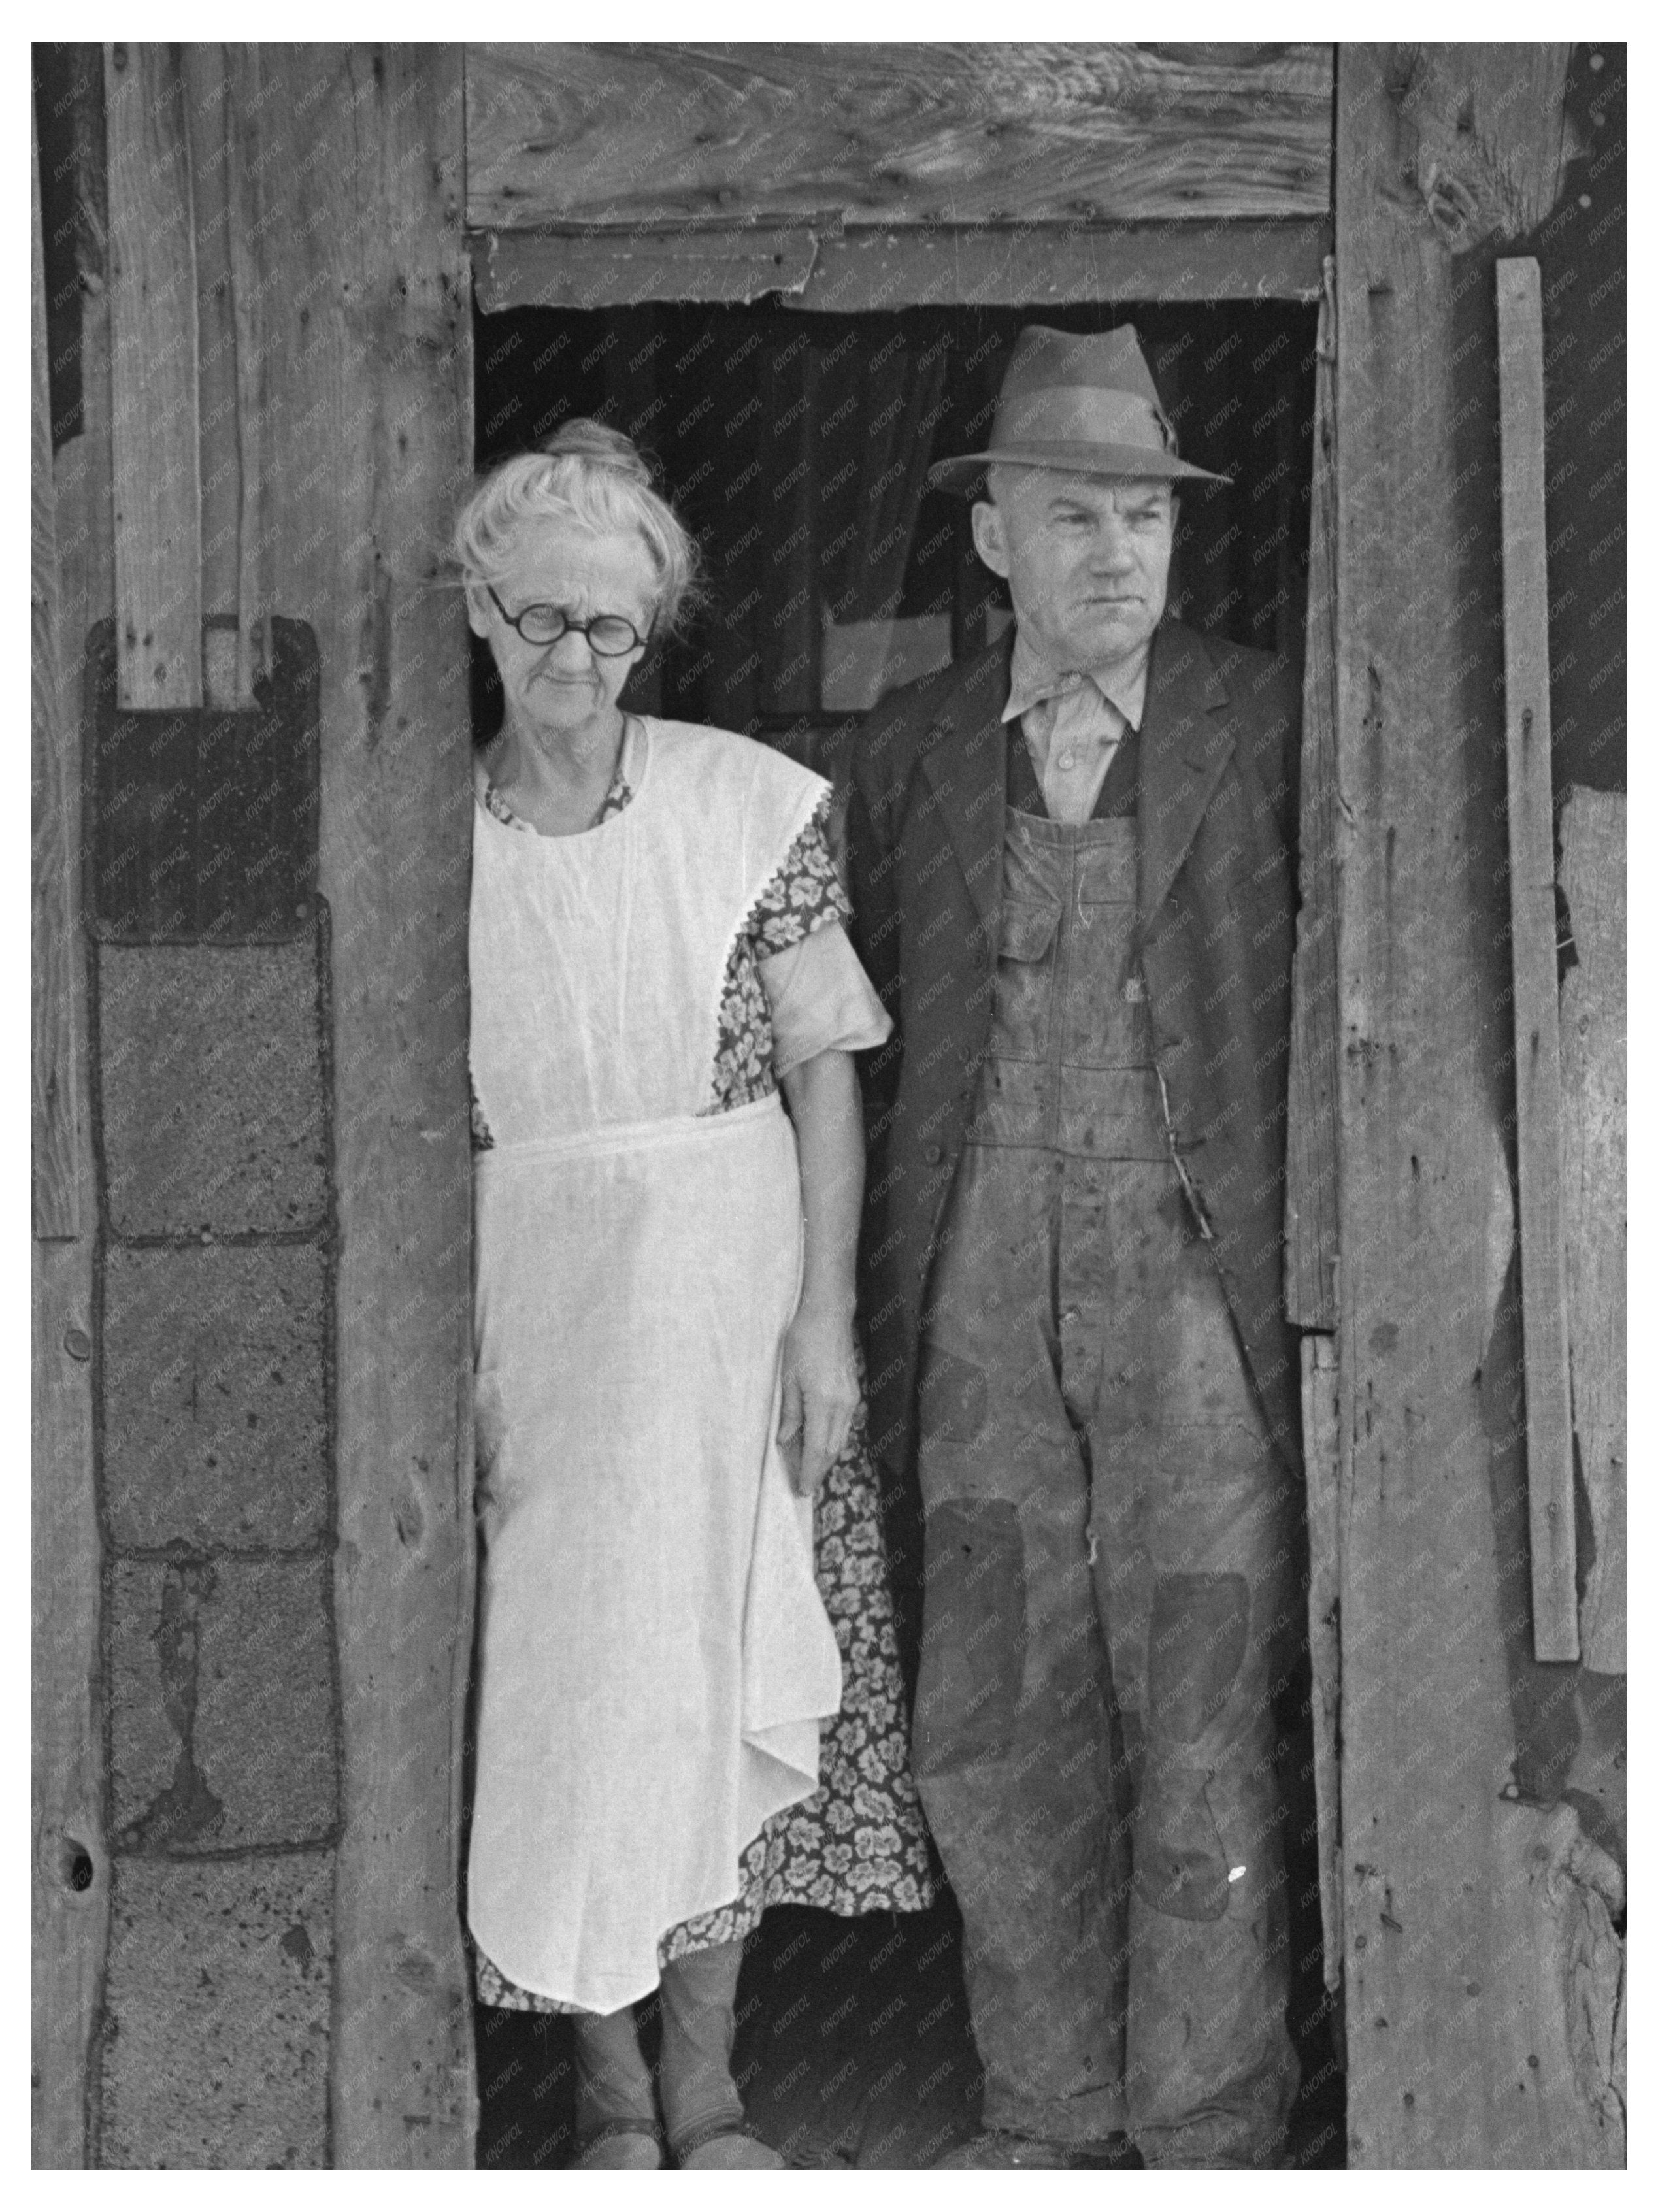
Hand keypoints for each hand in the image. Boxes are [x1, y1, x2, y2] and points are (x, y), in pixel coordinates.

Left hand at [776, 1303, 858, 1498]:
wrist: (828, 1316)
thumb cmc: (802, 1341)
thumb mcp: (787, 1377)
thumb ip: (790, 1412)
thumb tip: (786, 1440)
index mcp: (823, 1402)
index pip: (816, 1448)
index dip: (809, 1472)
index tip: (802, 1490)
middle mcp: (842, 1405)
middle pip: (832, 1449)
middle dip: (818, 1471)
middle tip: (805, 1488)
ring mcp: (851, 1399)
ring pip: (840, 1439)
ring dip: (826, 1458)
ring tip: (812, 1472)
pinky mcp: (853, 1393)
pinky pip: (844, 1426)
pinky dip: (833, 1441)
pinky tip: (822, 1445)